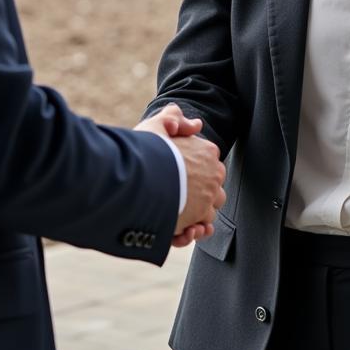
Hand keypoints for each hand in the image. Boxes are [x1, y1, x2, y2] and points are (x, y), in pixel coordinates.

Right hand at [135, 104, 225, 245]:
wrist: (136, 180)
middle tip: (175, 193)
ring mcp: (207, 199)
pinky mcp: (196, 221)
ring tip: (174, 212)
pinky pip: (199, 229)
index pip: (208, 162)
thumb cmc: (144, 152)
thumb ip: (174, 118)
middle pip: (212, 186)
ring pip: (207, 210)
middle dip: (197, 192)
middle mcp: (212, 176)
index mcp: (207, 152)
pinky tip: (178, 228)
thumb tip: (197, 124)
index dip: (192, 168)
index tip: (176, 171)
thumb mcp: (156, 125)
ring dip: (194, 213)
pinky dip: (190, 231)